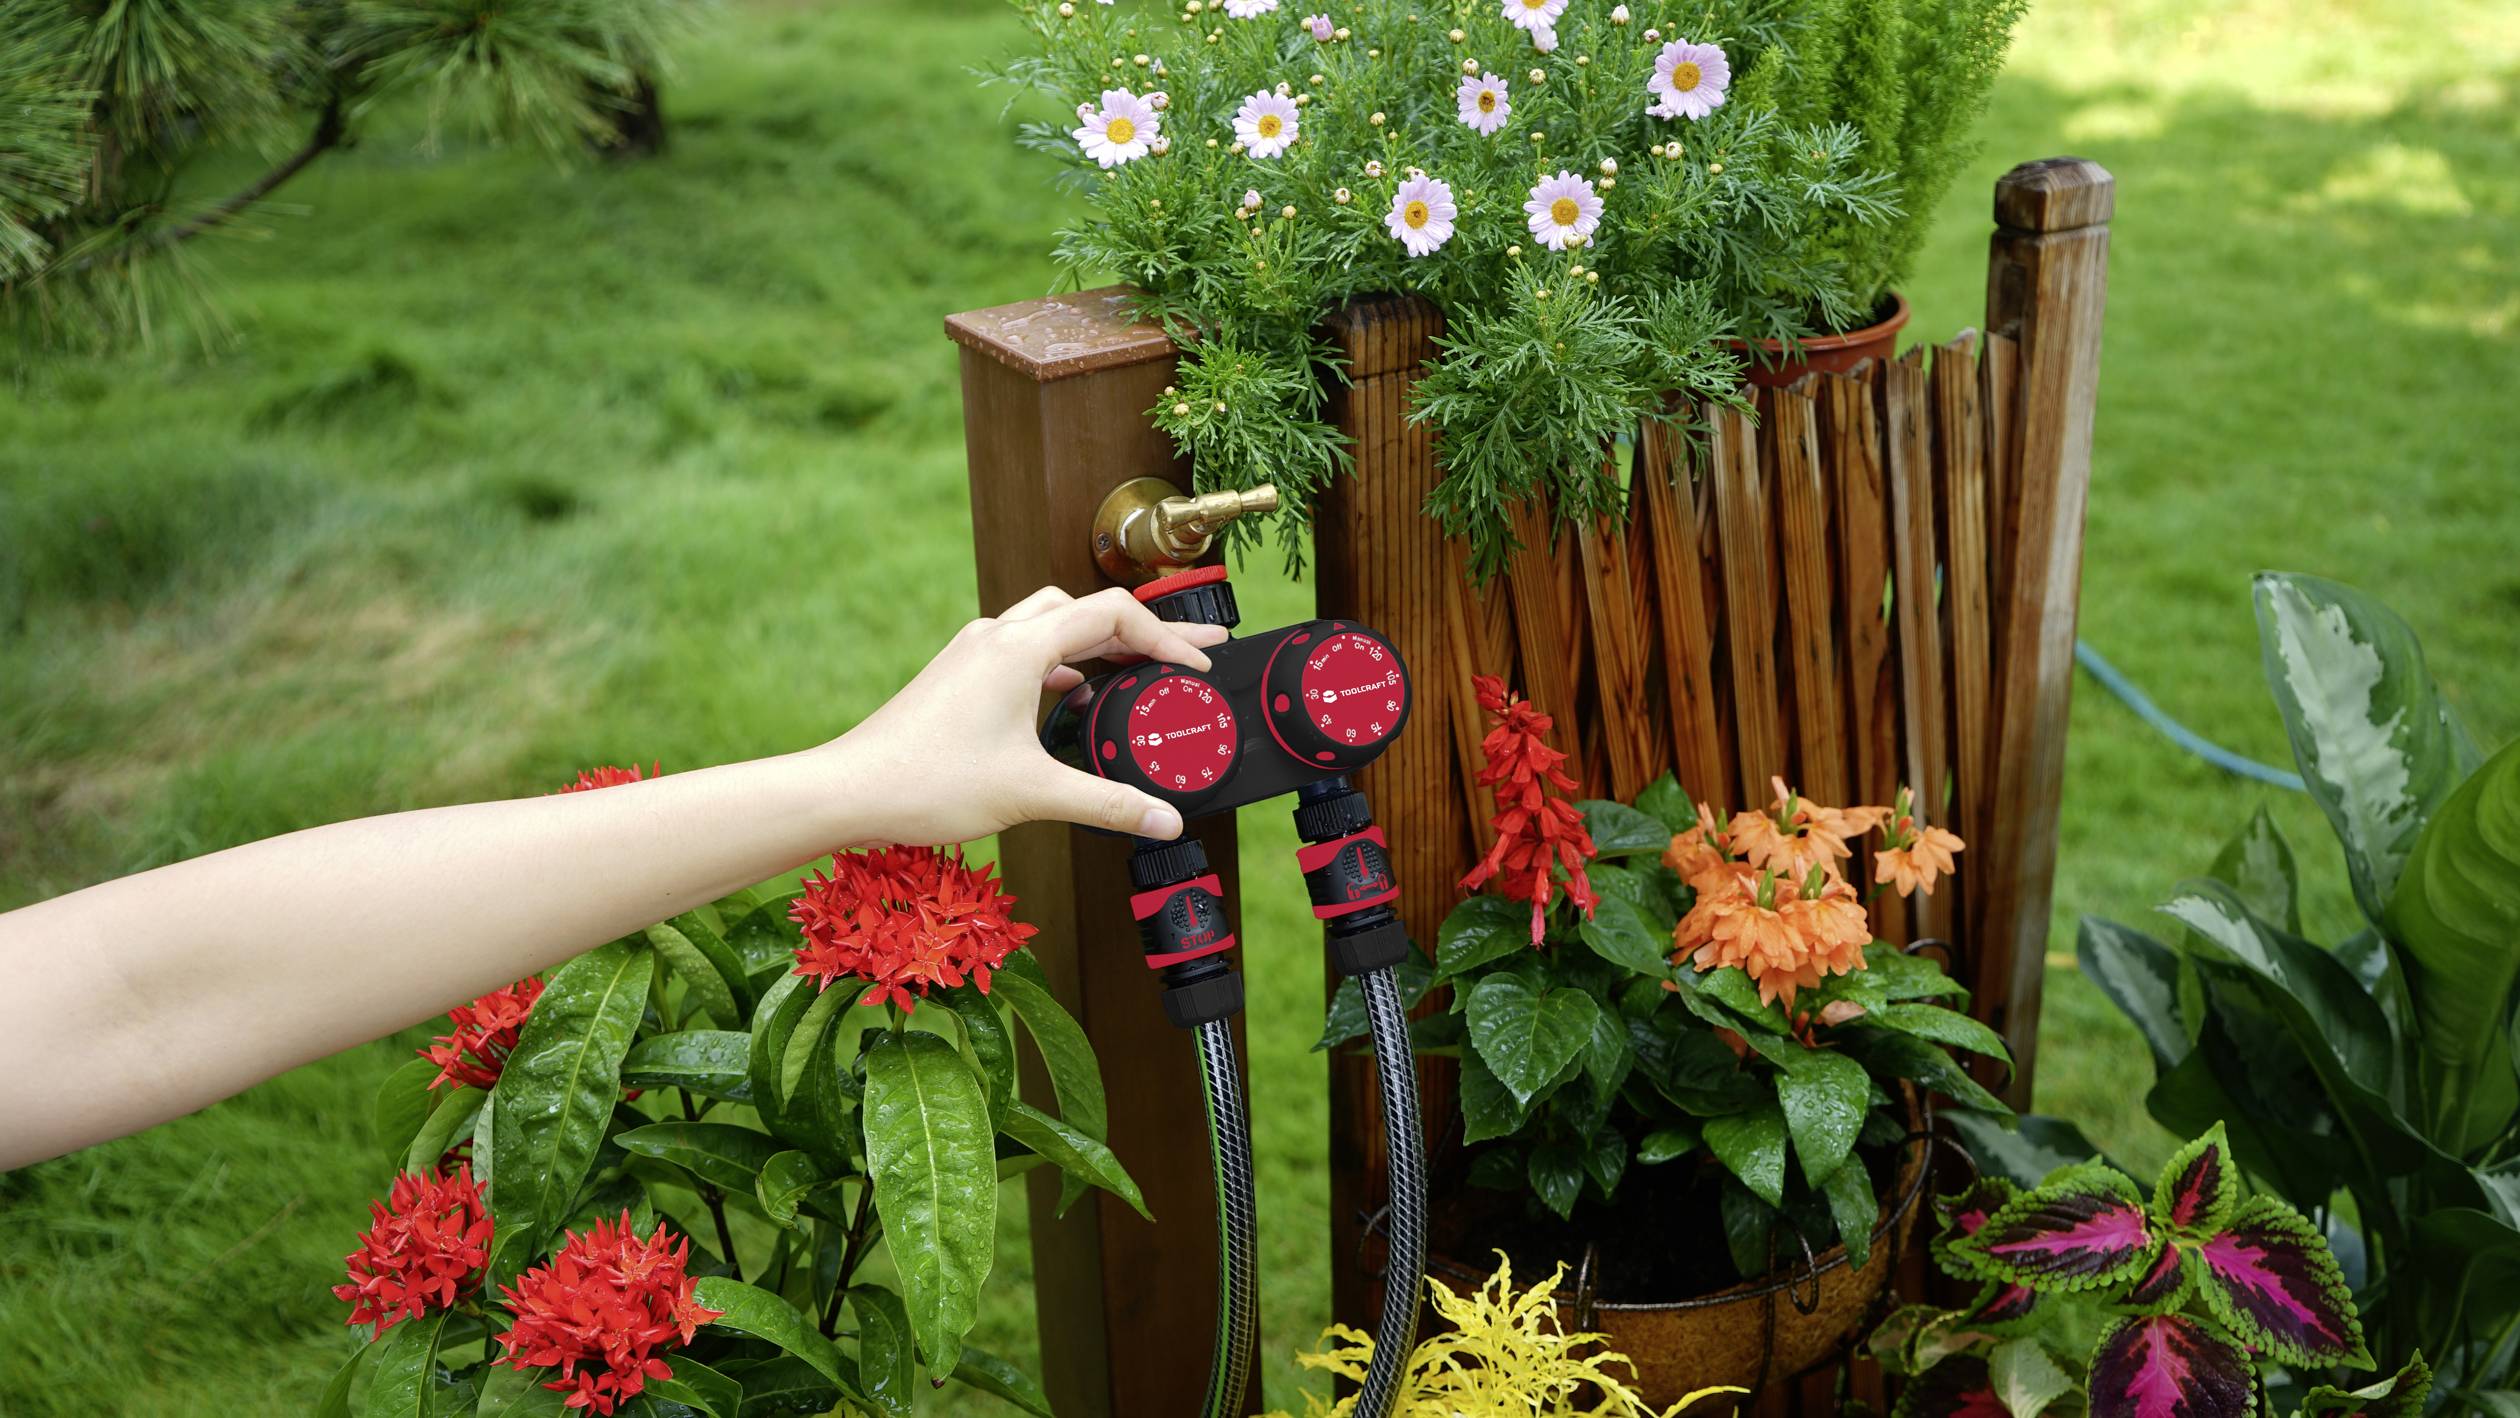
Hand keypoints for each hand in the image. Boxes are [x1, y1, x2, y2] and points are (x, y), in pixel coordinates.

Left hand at [818, 586, 1231, 846]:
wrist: (850, 790)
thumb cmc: (926, 783)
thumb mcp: (1032, 794)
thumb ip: (1107, 803)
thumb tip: (1164, 820)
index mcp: (1018, 647)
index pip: (1112, 615)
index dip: (1166, 639)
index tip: (1195, 669)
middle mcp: (995, 636)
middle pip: (1087, 611)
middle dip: (1143, 632)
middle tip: (1188, 654)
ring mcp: (974, 653)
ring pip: (1053, 625)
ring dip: (1100, 643)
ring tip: (1139, 673)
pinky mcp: (960, 675)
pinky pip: (1025, 651)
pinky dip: (1063, 664)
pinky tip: (1074, 699)